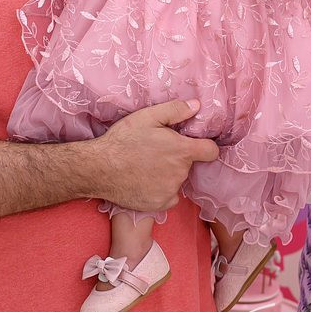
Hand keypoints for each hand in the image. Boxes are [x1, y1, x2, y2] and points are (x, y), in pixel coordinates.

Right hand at [96, 99, 218, 212]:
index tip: (194, 145)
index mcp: (182, 151)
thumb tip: (197, 106)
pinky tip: (145, 182)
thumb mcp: (147, 117)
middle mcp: (181, 173)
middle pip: (189, 165)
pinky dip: (161, 191)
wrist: (99, 168)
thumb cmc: (123, 140)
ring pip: (177, 180)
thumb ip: (175, 110)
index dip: (204, 146)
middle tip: (156, 152)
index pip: (211, 151)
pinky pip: (169, 196)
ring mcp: (171, 191)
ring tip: (146, 166)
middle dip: (177, 158)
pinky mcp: (160, 205)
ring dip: (168, 174)